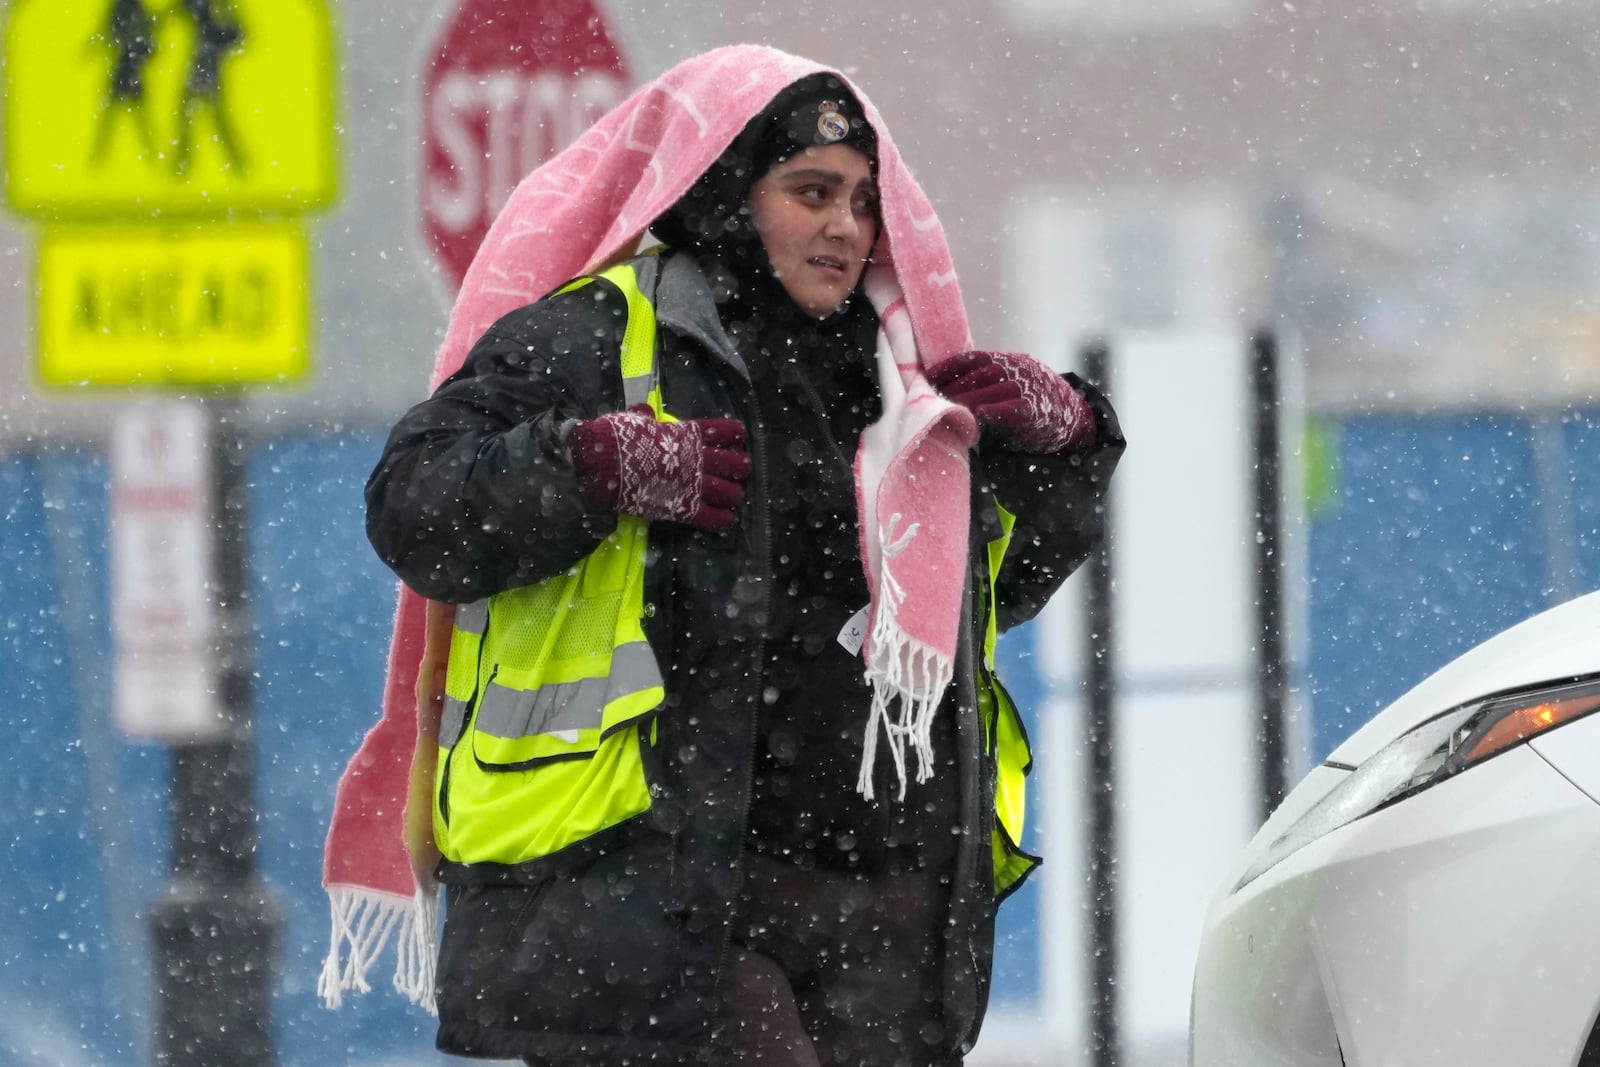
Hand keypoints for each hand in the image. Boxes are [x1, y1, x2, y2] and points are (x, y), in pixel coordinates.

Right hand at [568, 405, 751, 531]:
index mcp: (686, 436)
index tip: (742, 435)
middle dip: (739, 466)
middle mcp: (696, 460)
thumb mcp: (632, 421)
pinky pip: (711, 518)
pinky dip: (721, 519)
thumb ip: (644, 417)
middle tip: (742, 469)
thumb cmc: (616, 440)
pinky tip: (726, 519)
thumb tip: (645, 410)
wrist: (602, 467)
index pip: (719, 431)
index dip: (733, 433)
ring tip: (734, 496)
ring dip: (734, 494)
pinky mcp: (683, 509)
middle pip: (731, 463)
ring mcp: (692, 486)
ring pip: (728, 492)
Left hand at [927, 351, 1095, 453]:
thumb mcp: (1009, 387)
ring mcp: (1030, 387)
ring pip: (993, 389)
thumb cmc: (1032, 406)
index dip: (949, 368)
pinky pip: (1012, 408)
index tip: (927, 378)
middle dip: (952, 386)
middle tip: (929, 399)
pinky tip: (975, 416)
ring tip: (944, 409)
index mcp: (1010, 361)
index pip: (973, 358)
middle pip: (980, 373)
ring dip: (966, 399)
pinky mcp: (1038, 409)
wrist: (1075, 420)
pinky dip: (992, 411)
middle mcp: (1019, 369)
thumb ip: (984, 386)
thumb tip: (943, 393)